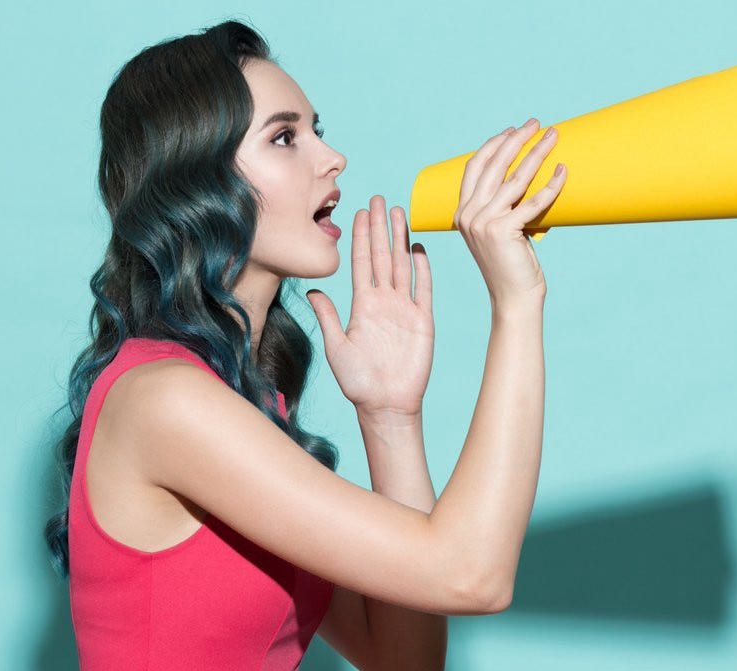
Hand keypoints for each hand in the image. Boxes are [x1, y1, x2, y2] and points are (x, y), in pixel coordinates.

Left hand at [306, 195, 432, 419]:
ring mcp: (405, 309)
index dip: (361, 237)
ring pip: (403, 265)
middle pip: (383, 256)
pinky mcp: (423, 321)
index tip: (359, 212)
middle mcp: (383, 302)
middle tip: (379, 198)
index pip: (361, 263)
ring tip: (399, 212)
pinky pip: (424, 289)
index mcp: (362, 305)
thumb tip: (312, 290)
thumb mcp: (336, 346)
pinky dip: (423, 268)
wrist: (386, 405)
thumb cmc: (358, 382)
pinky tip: (419, 248)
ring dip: (400, 239)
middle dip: (380, 227)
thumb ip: (327, 317)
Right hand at [453, 118, 566, 303]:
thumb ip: (502, 207)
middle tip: (537, 124)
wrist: (513, 298)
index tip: (514, 130)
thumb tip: (525, 176)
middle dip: (517, 139)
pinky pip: (532, 201)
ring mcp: (484, 223)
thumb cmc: (512, 265)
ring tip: (553, 136)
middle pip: (493, 165)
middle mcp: (469, 215)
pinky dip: (551, 185)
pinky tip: (562, 171)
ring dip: (536, 153)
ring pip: (514, 178)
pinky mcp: (504, 231)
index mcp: (462, 213)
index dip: (494, 144)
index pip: (475, 166)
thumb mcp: (500, 230)